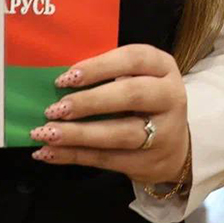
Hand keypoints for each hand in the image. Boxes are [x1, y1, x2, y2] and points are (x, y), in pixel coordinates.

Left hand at [27, 44, 189, 185]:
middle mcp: (170, 97)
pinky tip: (49, 152)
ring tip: (47, 133)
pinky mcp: (150, 163)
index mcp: (163, 67)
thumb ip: (106, 74)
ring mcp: (164, 133)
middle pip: (131, 95)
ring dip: (79, 134)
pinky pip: (108, 159)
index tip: (66, 78)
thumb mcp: (136, 76)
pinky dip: (75, 156)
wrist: (176, 145)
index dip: (98, 67)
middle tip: (56, 108)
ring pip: (120, 134)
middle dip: (89, 102)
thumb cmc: (143, 100)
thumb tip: (60, 80)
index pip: (133, 59)